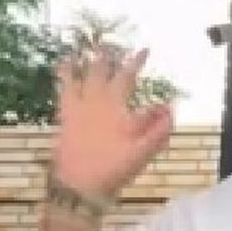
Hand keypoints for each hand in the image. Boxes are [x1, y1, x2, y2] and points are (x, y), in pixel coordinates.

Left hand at [51, 48, 173, 199]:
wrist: (78, 185)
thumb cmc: (114, 167)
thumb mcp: (144, 150)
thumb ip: (159, 127)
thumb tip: (170, 106)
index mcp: (114, 105)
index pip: (128, 77)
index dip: (137, 62)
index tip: (145, 49)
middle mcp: (94, 102)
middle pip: (100, 72)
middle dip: (107, 57)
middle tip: (110, 45)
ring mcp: (76, 110)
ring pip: (75, 80)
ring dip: (76, 65)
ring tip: (73, 54)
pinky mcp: (64, 120)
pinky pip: (63, 94)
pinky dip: (63, 82)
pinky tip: (62, 78)